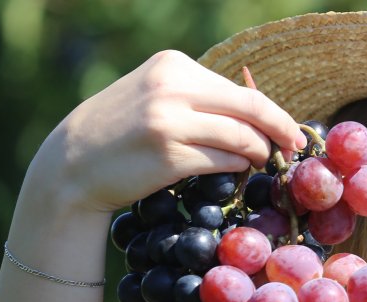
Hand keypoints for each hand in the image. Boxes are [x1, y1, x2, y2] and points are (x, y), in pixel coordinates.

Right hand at [29, 50, 306, 215]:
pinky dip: (239, 167)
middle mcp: (172, 87)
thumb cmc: (121, 133)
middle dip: (281, 130)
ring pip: (243, 136)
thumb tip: (261, 114)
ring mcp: (170, 121)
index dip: (272, 112)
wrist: (70, 165)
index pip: (241, 89)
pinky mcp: (170, 155)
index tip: (289, 130)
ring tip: (262, 162)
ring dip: (260, 153)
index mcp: (173, 65)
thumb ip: (200, 97)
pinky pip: (225, 161)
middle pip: (252, 107)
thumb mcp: (156, 96)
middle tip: (295, 147)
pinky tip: (238, 171)